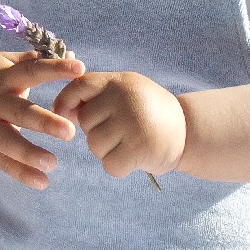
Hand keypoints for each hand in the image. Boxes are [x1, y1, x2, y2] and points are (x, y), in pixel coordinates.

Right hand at [0, 49, 84, 189]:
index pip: (32, 70)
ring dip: (29, 153)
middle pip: (20, 112)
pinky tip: (42, 182)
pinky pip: (3, 161)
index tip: (80, 67)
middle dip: (44, 122)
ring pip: (8, 141)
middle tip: (70, 132)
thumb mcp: (4, 62)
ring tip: (52, 163)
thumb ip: (34, 60)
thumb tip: (71, 52)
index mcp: (5, 77)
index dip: (55, 68)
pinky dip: (21, 173)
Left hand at [53, 71, 186, 181]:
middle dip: (96, 131)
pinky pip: (109, 164)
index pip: (80, 85)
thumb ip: (96, 96)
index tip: (61, 113)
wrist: (189, 131)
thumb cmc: (149, 113)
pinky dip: (119, 167)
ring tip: (129, 144)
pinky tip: (134, 158)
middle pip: (85, 121)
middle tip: (120, 132)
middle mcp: (125, 98)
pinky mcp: (139, 148)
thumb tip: (60, 107)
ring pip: (94, 144)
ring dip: (107, 151)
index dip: (65, 100)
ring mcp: (132, 123)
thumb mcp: (126, 92)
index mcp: (119, 82)